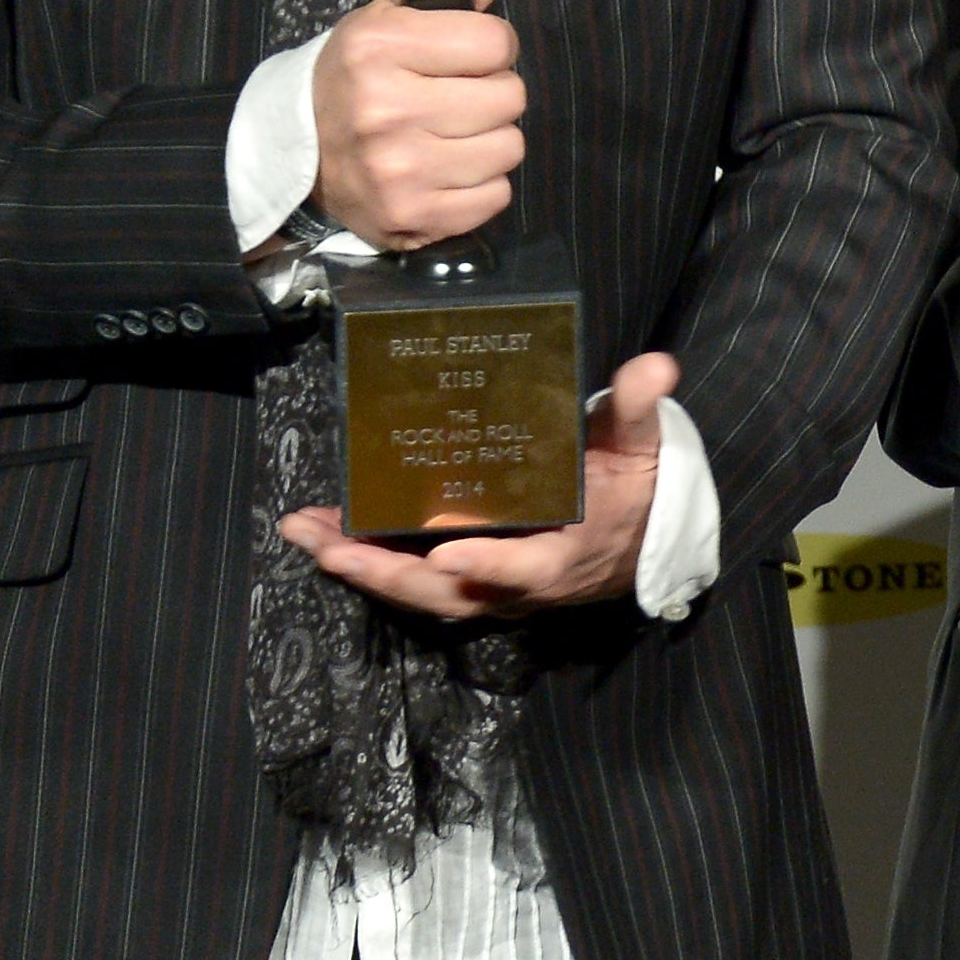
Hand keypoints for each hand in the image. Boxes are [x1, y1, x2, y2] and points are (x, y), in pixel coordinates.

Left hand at [280, 349, 674, 619]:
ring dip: (361, 569)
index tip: (445, 549)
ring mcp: (492, 589)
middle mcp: (520, 584)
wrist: (642, 545)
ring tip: (305, 534)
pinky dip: (373, 566)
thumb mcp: (641, 449)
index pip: (526, 566)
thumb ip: (638, 409)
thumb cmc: (635, 493)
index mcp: (565, 553)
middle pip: (446, 591)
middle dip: (382, 572)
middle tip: (326, 546)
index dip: (487, 563)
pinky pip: (418, 584)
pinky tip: (329, 538)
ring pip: (422, 592)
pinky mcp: (473, 583)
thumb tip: (654, 367)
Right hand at [310, 0, 545, 250]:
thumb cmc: (362, 74)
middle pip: (510, 97)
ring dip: (489, 141)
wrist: (298, 151)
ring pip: (510, 149)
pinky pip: (496, 197)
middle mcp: (384, 110)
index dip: (489, 47)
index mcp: (379, 48)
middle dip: (491, 94)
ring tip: (447, 135)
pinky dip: (479, 186)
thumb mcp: (402, 13)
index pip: (496, 42)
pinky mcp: (410, 217)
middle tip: (452, 97)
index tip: (461, 56)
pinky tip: (444, 171)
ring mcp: (396, 170)